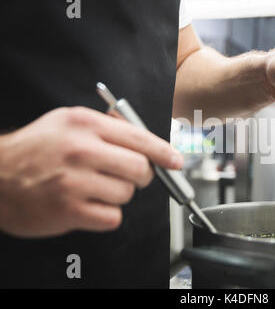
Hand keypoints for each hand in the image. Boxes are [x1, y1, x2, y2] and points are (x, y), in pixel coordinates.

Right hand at [0, 107, 182, 237]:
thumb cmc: (34, 149)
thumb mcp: (67, 122)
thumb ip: (107, 125)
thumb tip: (144, 134)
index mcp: (84, 124)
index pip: (139, 138)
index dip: (163, 152)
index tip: (176, 161)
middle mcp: (81, 150)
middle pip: (140, 169)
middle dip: (142, 176)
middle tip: (129, 176)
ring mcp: (74, 182)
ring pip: (127, 194)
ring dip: (119, 195)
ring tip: (97, 189)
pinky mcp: (69, 210)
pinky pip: (112, 217)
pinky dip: (107, 214)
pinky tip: (90, 204)